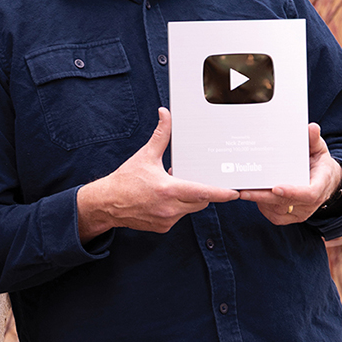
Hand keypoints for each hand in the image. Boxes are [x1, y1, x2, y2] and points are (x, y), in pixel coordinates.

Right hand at [77, 108, 239, 241]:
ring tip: (176, 187)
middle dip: (204, 192)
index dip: (221, 193)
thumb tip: (165, 114)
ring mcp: (167, 220)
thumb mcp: (145, 156)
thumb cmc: (125, 180)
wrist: (107, 203)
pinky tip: (165, 199)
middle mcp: (170, 208)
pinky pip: (179, 217)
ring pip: (191, 210)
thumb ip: (160, 135)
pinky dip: (178, 208)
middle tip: (202, 180)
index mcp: (168, 190)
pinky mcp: (163, 228)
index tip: (234, 192)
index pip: (203, 193)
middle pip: (201, 202)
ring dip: (190, 199)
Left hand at [238, 123, 341, 224]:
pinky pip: (274, 216)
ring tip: (244, 189)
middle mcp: (312, 202)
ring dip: (260, 201)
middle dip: (264, 197)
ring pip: (277, 210)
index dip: (292, 192)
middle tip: (244, 191)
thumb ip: (314, 140)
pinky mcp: (291, 217)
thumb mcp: (319, 149)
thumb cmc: (319, 163)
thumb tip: (311, 128)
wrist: (326, 182)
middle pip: (286, 202)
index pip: (308, 193)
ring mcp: (301, 212)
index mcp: (321, 184)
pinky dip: (263, 206)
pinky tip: (253, 195)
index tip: (276, 187)